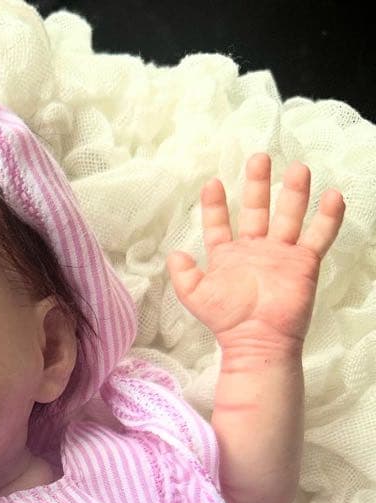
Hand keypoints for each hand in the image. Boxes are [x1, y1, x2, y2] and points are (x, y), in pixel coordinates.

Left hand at [167, 153, 344, 356]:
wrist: (256, 339)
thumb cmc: (226, 320)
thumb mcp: (195, 296)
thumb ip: (184, 275)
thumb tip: (173, 254)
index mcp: (228, 255)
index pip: (220, 224)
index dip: (215, 205)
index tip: (213, 184)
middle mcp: (255, 249)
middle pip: (257, 209)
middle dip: (257, 184)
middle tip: (258, 158)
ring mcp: (281, 254)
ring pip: (289, 215)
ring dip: (294, 192)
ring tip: (297, 168)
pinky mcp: (304, 262)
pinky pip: (319, 236)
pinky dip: (327, 217)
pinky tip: (332, 195)